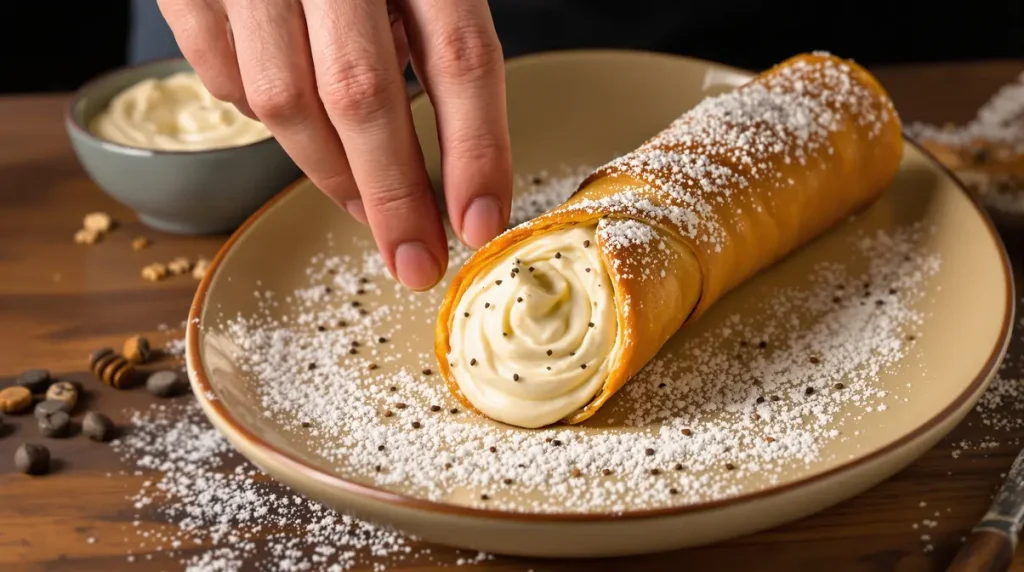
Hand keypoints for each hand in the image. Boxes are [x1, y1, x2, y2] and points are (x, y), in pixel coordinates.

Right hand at [158, 0, 511, 289]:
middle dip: (392, 195)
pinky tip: (295, 121)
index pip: (462, 56)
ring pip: (284, 101)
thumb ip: (433, 30)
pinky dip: (261, 118)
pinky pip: (221, 78)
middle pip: (362, 93)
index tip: (480, 224)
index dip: (477, 151)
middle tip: (415, 261)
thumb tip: (438, 153)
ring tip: (364, 206)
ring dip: (329, 173)